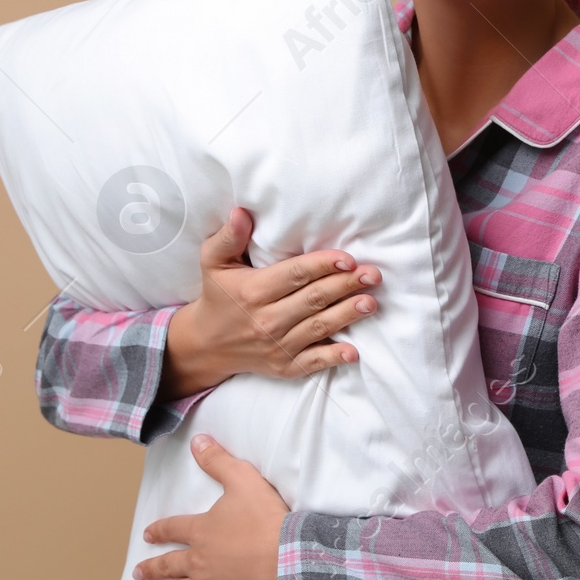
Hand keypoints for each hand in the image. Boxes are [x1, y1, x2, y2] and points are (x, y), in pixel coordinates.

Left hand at [133, 433, 287, 579]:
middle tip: (137, 573)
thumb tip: (198, 440)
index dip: (159, 531)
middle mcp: (197, 561)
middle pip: (169, 565)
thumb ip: (217, 460)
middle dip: (151, 568)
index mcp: (201, 530)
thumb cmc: (265, 518)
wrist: (285, 557)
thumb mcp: (242, 479)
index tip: (147, 535)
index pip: (173, 529)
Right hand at [159, 206, 381, 396]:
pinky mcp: (284, 367)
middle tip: (372, 275)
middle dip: (345, 285)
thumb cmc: (218, 296)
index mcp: (253, 291)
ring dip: (347, 315)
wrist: (207, 344)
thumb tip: (241, 212)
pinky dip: (333, 358)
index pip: (295, 275)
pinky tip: (354, 351)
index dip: (322, 265)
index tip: (348, 258)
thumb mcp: (213, 262)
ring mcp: (277, 346)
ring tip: (371, 302)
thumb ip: (229, 237)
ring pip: (319, 328)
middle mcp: (266, 320)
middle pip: (313, 300)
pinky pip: (312, 362)